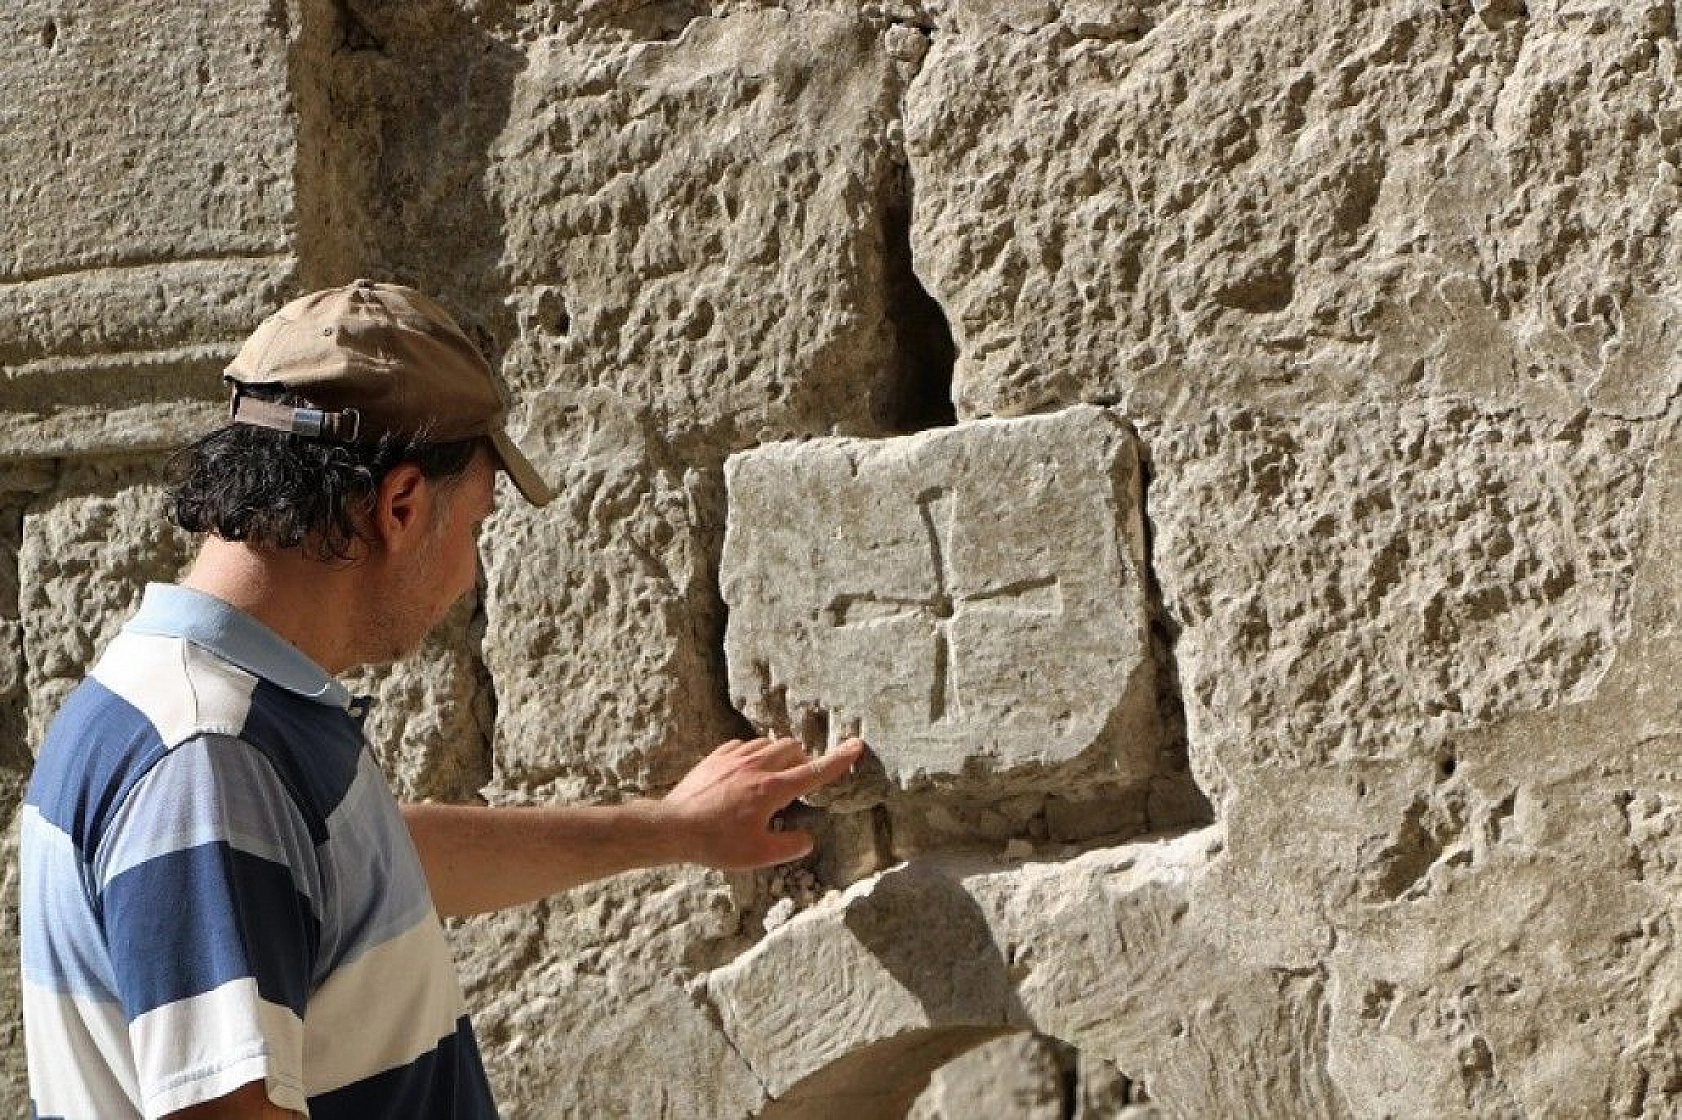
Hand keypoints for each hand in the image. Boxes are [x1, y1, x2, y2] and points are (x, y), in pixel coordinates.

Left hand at [660, 736, 867, 869]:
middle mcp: (756, 766)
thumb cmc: (716, 843)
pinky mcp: (716, 756)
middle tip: (794, 784)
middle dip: (802, 761)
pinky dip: (753, 754)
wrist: (672, 827)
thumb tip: (807, 839)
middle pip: (793, 748)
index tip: (857, 745)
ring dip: (778, 756)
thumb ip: (790, 846)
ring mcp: (734, 757)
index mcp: (772, 789)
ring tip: (770, 780)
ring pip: (769, 743)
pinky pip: (744, 744)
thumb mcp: (758, 855)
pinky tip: (745, 773)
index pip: (814, 772)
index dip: (839, 760)